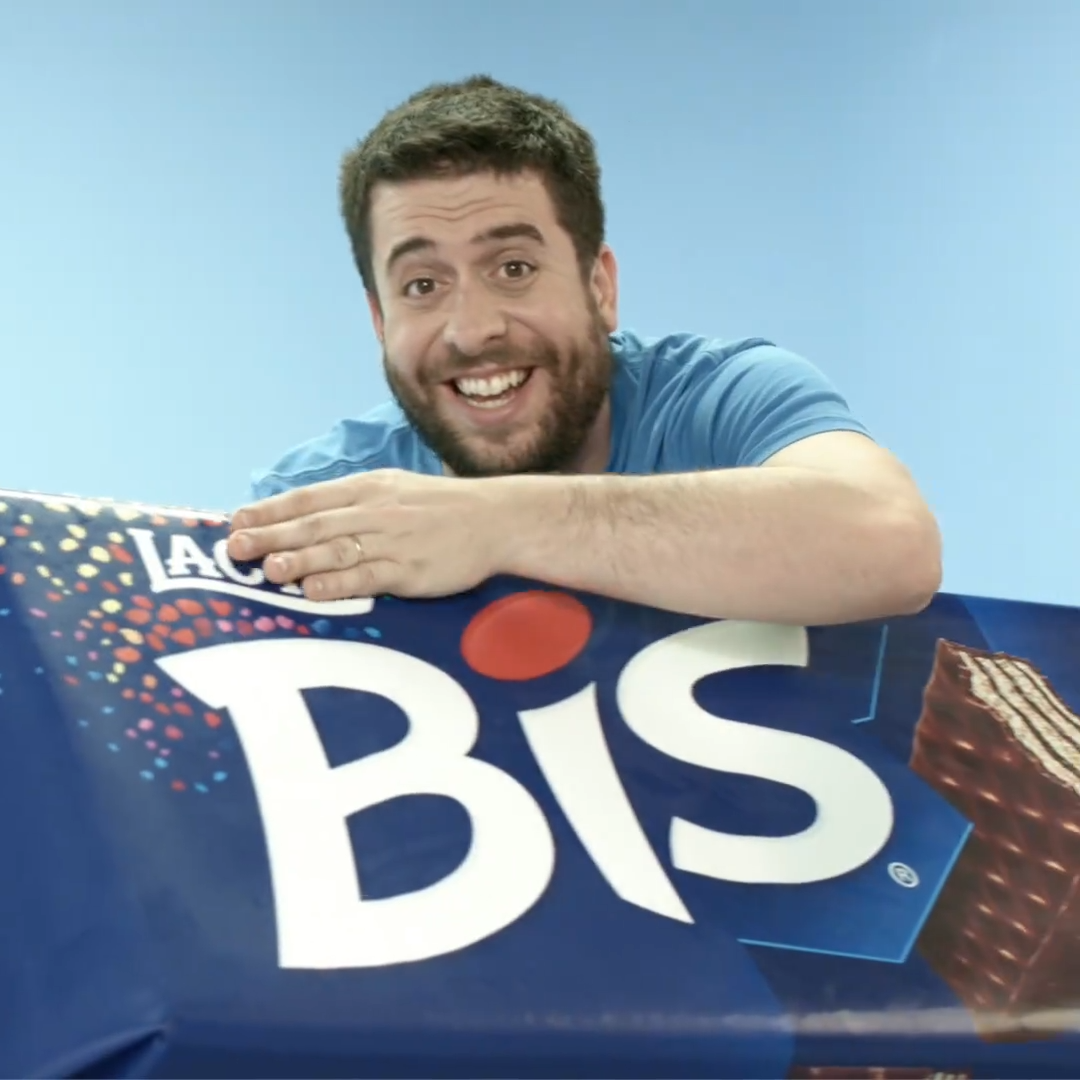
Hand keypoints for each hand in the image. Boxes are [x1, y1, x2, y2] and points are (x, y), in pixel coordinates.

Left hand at [226, 469, 506, 600]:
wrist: (496, 519)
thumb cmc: (440, 508)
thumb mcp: (393, 490)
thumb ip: (352, 503)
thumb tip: (306, 518)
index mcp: (367, 487)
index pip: (308, 498)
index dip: (270, 510)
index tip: (237, 520)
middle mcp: (374, 510)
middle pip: (313, 524)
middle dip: (271, 535)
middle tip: (235, 548)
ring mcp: (392, 540)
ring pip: (336, 549)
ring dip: (298, 558)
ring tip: (267, 568)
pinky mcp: (410, 569)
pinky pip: (367, 576)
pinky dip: (338, 582)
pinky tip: (312, 589)